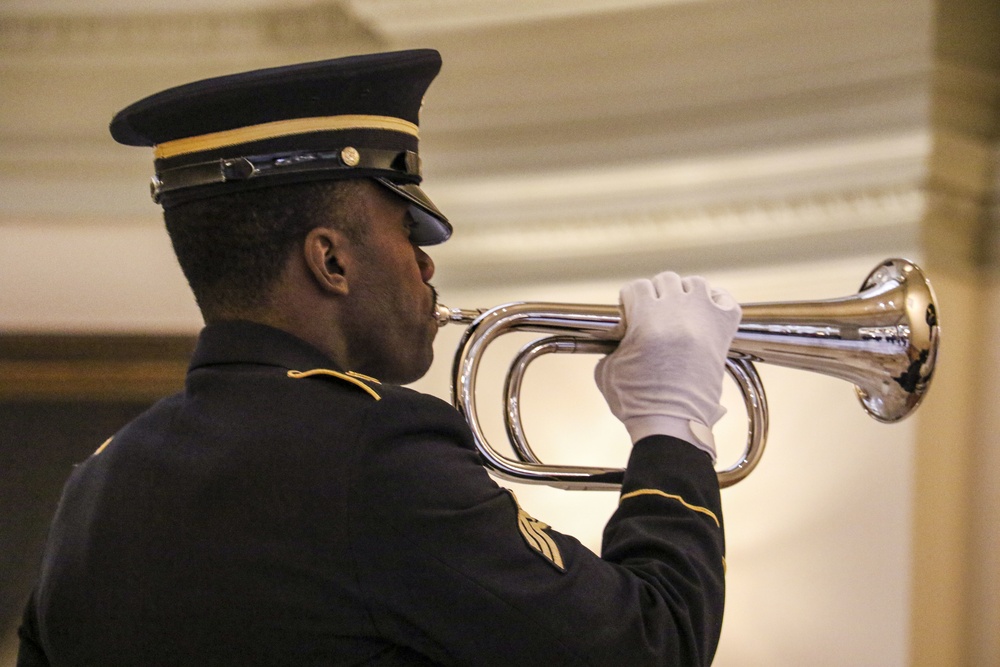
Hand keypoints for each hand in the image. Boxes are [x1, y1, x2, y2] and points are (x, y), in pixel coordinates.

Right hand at [595, 272, 740, 460]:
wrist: (672, 424)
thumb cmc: (638, 401)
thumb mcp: (608, 369)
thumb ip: (612, 346)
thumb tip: (620, 340)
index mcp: (646, 315)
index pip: (636, 287)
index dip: (629, 300)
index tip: (630, 313)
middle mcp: (677, 310)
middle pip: (665, 280)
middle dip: (656, 295)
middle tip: (654, 315)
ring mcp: (703, 318)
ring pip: (696, 284)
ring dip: (685, 294)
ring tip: (680, 312)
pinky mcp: (723, 332)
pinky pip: (726, 300)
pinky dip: (717, 301)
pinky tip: (707, 313)